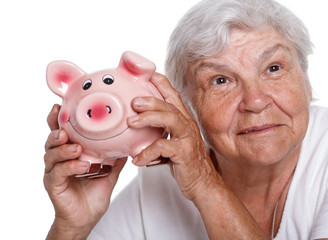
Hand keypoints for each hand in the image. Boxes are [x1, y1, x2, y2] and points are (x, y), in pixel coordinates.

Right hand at [44, 104, 126, 238]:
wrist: (87, 216)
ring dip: (63, 149)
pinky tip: (81, 165)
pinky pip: (59, 173)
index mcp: (69, 152)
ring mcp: (54, 172)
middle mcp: (58, 159)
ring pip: (51, 155)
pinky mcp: (54, 185)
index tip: (61, 106)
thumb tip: (129, 140)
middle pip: (51, 140)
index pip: (62, 131)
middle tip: (65, 126)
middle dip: (56, 130)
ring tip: (75, 147)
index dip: (59, 119)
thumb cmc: (93, 191)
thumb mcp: (108, 170)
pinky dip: (70, 167)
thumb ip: (114, 155)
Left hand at [127, 73, 219, 200]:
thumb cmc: (184, 161)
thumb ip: (160, 131)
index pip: (174, 97)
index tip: (149, 75)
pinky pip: (164, 147)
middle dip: (151, 100)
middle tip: (134, 102)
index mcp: (183, 120)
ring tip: (132, 122)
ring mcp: (188, 139)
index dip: (163, 84)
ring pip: (170, 120)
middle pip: (170, 106)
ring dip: (149, 118)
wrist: (202, 183)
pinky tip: (137, 158)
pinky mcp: (185, 153)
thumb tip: (137, 124)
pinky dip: (148, 152)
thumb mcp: (172, 141)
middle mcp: (187, 126)